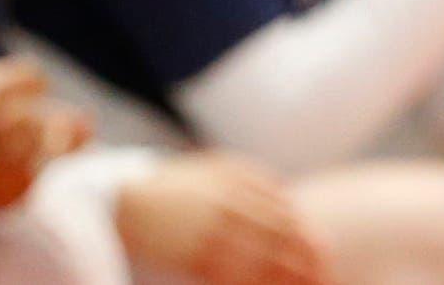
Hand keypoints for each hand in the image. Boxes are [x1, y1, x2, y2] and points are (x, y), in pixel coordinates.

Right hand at [116, 152, 337, 284]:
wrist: (119, 200)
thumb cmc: (171, 187)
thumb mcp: (215, 169)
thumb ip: (253, 180)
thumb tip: (290, 198)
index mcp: (242, 181)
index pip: (289, 214)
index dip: (309, 238)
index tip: (323, 258)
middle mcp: (233, 203)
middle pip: (283, 237)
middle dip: (307, 262)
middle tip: (324, 281)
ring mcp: (213, 229)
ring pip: (262, 259)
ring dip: (285, 279)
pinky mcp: (193, 254)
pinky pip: (232, 276)